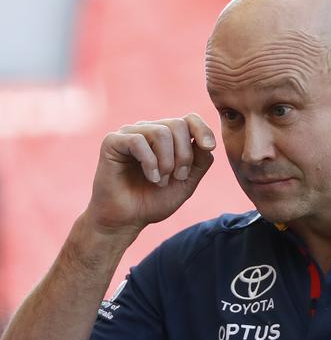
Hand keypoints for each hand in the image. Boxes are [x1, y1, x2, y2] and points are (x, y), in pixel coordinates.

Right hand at [86, 113, 215, 235]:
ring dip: (167, 162)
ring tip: (161, 181)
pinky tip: (151, 178)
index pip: (189, 119)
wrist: (128, 219)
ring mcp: (130, 133)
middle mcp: (149, 130)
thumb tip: (207, 142)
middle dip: (184, 155)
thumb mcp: (186, 182)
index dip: (203, 130)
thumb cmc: (155, 201)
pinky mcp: (113, 141)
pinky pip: (138, 141)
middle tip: (177, 177)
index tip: (209, 147)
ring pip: (160, 132)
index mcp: (168, 137)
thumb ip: (200, 161)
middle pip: (177, 125)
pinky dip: (150, 162)